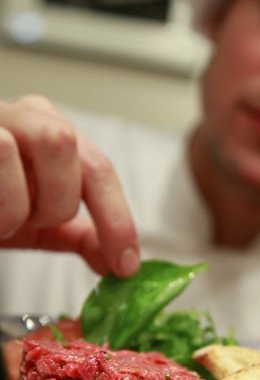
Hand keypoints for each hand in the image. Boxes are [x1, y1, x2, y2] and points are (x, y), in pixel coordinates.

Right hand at [0, 95, 139, 276]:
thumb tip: (116, 262)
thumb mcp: (34, 218)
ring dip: (14, 203)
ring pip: (26, 144)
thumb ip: (80, 234)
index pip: (100, 170)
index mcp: (55, 134)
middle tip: (25, 220)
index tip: (124, 265)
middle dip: (52, 201)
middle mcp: (28, 114)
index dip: (116, 220)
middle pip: (66, 145)